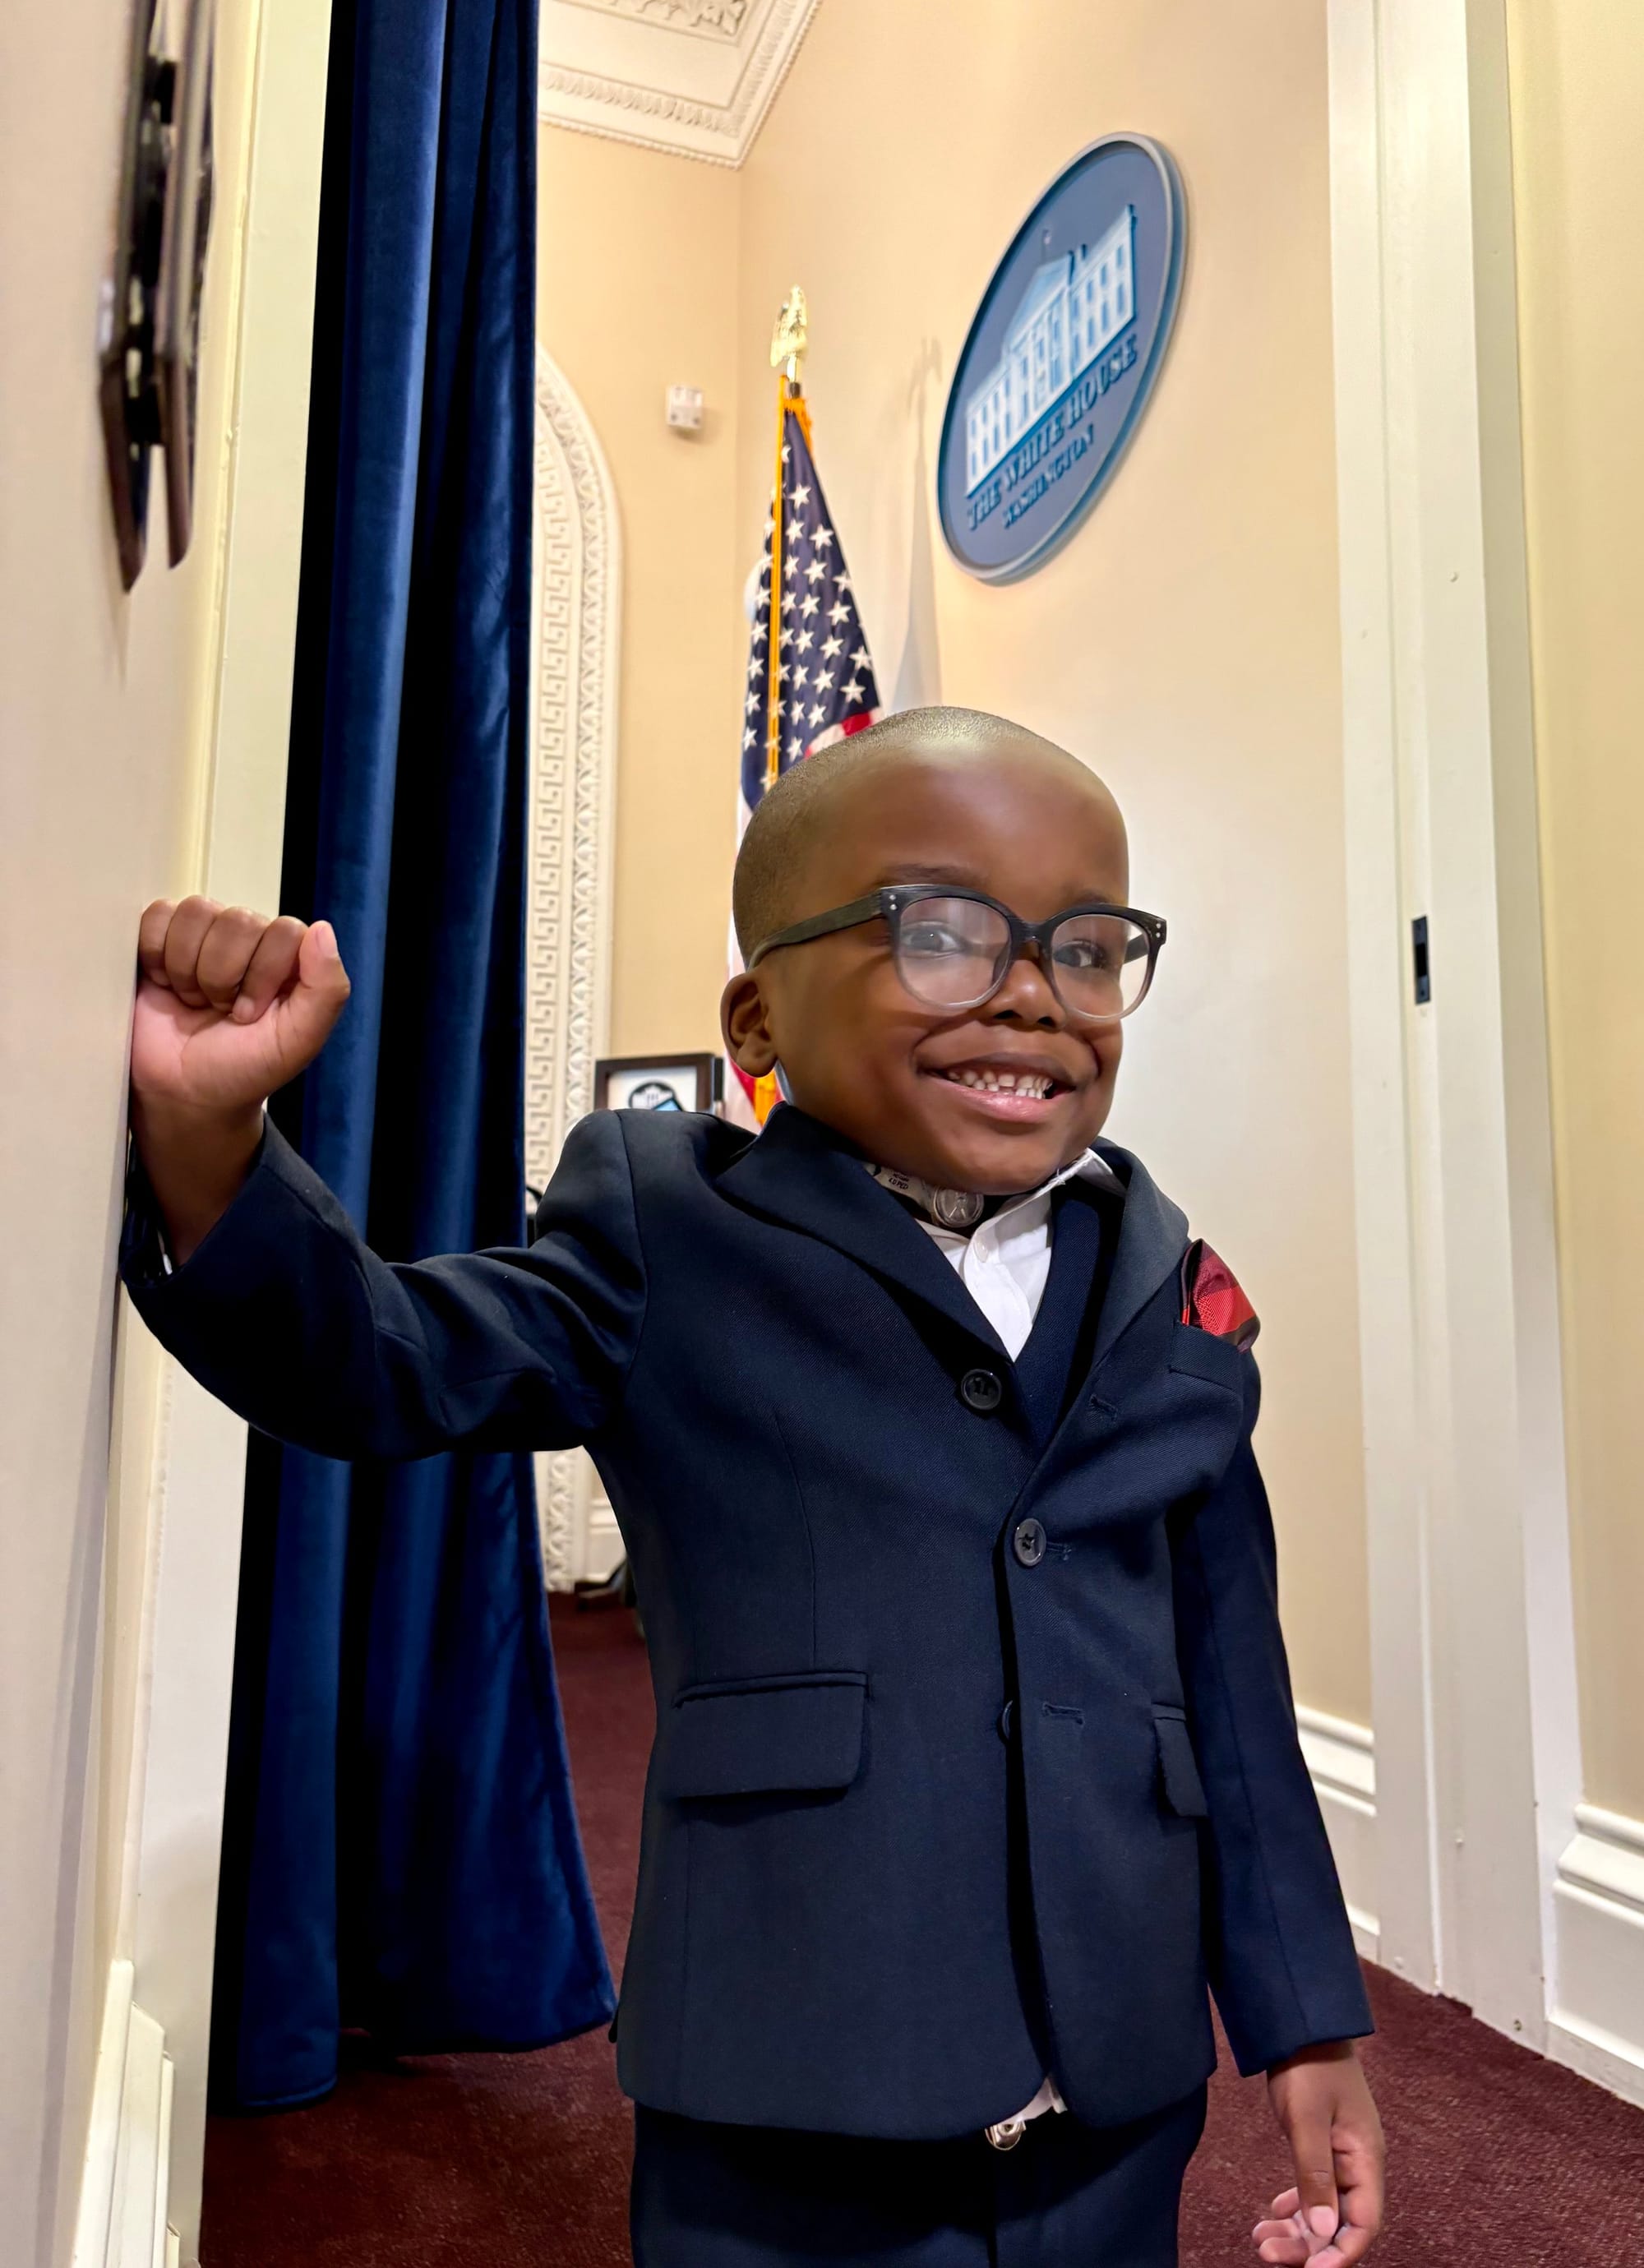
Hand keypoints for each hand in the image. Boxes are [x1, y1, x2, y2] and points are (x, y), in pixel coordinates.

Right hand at [132, 896, 350, 1114]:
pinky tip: (165, 984)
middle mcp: (250, 938)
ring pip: (196, 912)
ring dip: (187, 968)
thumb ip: (327, 990)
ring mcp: (205, 933)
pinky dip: (155, 954)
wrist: (182, 1093)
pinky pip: (157, 914)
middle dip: (221, 977)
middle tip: (219, 1010)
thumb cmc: (243, 1068)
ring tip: (192, 1000)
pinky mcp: (160, 936)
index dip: (261, 975)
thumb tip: (322, 929)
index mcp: (289, 956)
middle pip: (238, 920)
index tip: (249, 1015)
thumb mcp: (298, 1041)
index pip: (283, 931)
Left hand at [1254, 2042, 1383, 2265]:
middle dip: (1307, 2244)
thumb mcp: (1307, 2120)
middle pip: (1340, 2223)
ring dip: (1297, 2228)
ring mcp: (1341, 2154)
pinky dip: (1296, 2204)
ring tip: (1260, 2237)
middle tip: (1266, 2250)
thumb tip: (1325, 2231)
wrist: (1301, 2023)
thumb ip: (1315, 2176)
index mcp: (1366, 2159)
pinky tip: (1274, 2210)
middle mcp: (1358, 2163)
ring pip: (1325, 2208)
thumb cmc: (1308, 2065)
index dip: (1340, 2254)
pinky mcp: (1323, 2145)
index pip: (1363, 2224)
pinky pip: (1315, 2188)